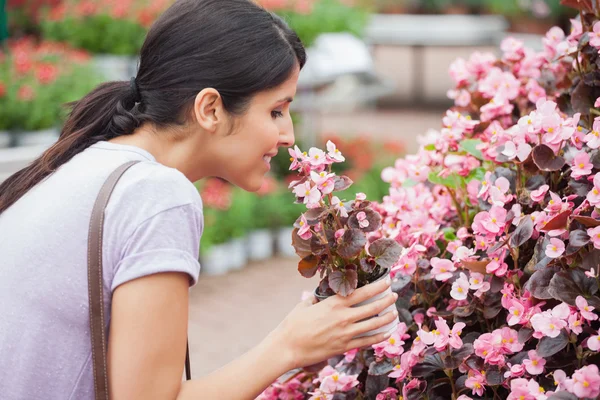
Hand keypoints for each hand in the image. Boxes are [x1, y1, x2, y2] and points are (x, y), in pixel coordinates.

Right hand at [268, 277, 397, 369]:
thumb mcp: (304, 305)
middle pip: (371, 307)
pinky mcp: (343, 347)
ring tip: (394, 313)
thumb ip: (314, 299)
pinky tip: (387, 333)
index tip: (386, 282)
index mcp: (333, 304)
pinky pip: (366, 342)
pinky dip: (378, 337)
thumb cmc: (292, 325)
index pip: (361, 292)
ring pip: (373, 324)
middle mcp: (342, 317)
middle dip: (386, 300)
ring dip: (386, 318)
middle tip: (394, 295)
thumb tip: (317, 295)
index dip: (376, 287)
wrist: (287, 348)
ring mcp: (345, 333)